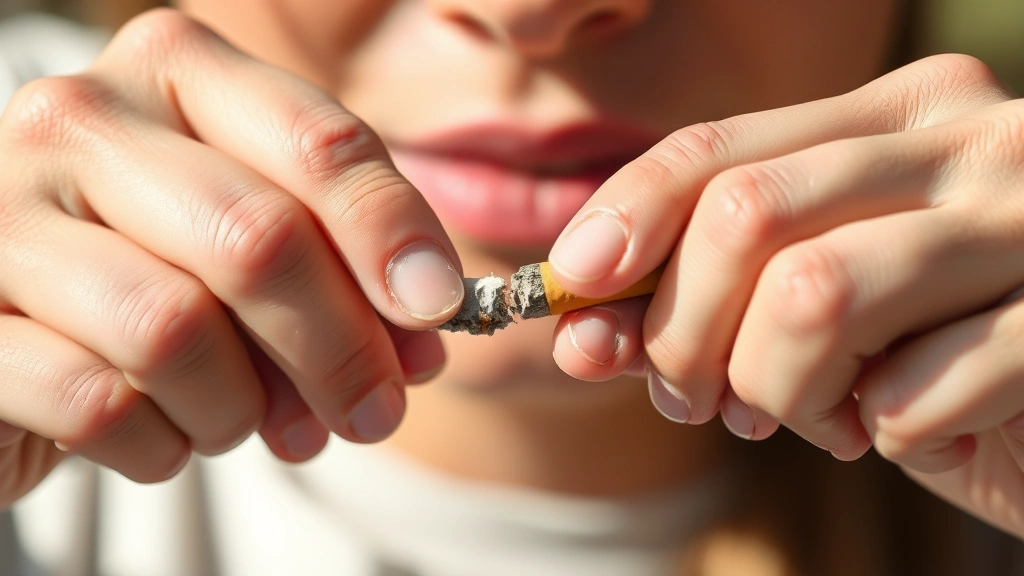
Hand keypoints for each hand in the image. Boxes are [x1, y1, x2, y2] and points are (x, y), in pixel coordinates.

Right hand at [0, 9, 462, 507]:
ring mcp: (3, 212)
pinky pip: (99, 402)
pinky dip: (164, 444)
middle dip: (340, 347)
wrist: (18, 322)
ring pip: (175, 329)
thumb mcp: (259, 240)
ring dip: (243, 405)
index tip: (439, 311)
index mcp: (176, 74)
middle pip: (259, 239)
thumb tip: (427, 324)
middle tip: (376, 411)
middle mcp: (82, 119)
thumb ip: (342, 261)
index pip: (319, 143)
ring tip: (253, 423)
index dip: (393, 234)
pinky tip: (171, 440)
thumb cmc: (163, 271)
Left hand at [549, 54, 1023, 536]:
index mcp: (895, 116)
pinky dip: (881, 435)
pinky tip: (909, 432)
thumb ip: (696, 310)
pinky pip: (912, 392)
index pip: (715, 149)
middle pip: (745, 213)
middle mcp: (964, 142)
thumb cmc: (930, 353)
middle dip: (682, 330)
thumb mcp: (808, 312)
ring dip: (776, 388)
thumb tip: (579, 335)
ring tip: (815, 418)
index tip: (573, 287)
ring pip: (812, 293)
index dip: (623, 217)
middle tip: (692, 397)